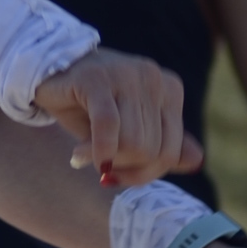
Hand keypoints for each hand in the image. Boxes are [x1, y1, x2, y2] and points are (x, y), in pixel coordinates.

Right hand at [34, 48, 202, 183]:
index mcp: (169, 88)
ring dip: (105, 159)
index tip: (118, 175)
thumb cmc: (89, 105)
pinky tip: (79, 156)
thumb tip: (197, 160)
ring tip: (84, 153)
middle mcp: (154, 78)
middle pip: (151, 150)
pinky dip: (98, 150)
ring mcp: (127, 75)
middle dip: (123, 168)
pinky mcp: (97, 79)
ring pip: (132, 143)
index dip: (145, 173)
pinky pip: (108, 127)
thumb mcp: (129, 127)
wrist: (48, 72)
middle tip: (99, 166)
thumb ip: (162, 143)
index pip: (171, 150)